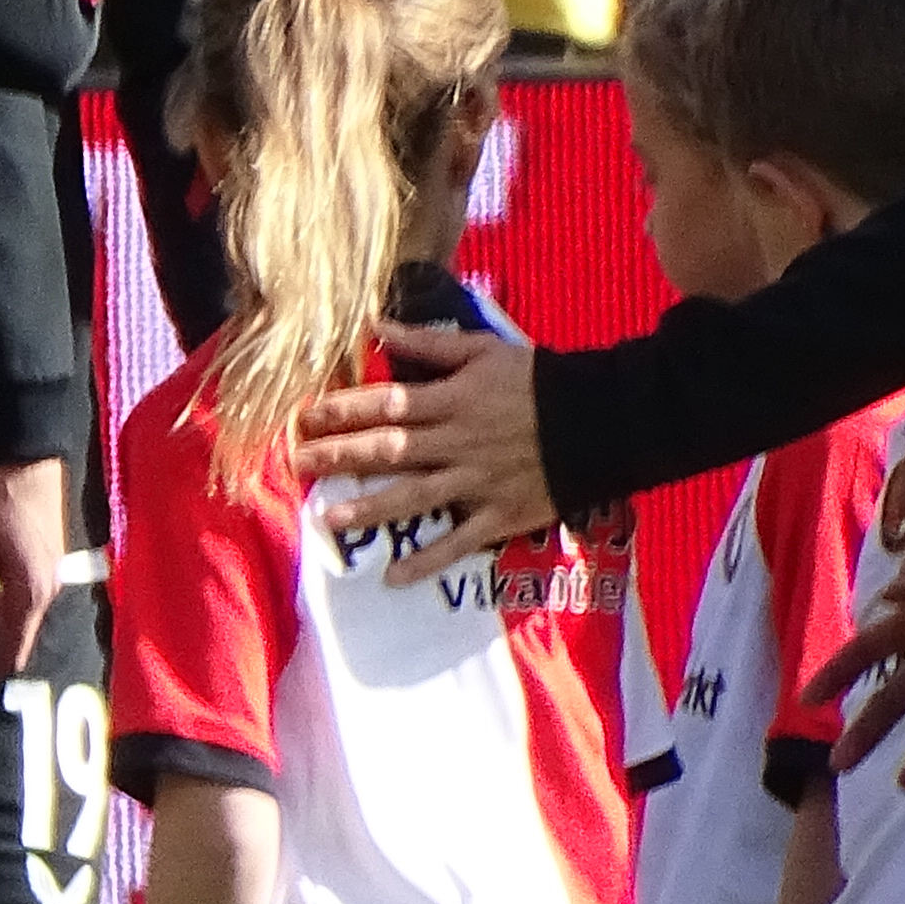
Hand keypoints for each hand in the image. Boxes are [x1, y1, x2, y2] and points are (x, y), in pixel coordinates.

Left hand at [294, 318, 550, 569]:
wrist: (606, 418)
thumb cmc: (538, 380)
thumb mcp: (483, 351)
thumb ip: (427, 343)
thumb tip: (374, 324)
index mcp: (454, 400)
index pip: (387, 403)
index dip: (343, 409)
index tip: (304, 416)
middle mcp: (460, 441)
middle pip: (391, 450)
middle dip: (341, 456)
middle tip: (297, 465)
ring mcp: (479, 481)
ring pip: (417, 497)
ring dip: (371, 510)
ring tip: (328, 520)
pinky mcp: (501, 514)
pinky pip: (461, 541)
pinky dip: (429, 560)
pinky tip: (393, 578)